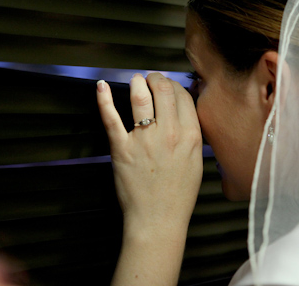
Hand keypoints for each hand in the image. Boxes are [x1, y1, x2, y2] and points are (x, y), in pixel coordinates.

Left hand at [96, 73, 202, 231]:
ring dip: (137, 83)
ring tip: (136, 80)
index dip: (175, 85)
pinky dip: (104, 99)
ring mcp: (144, 140)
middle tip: (151, 79)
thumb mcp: (197, 161)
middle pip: (164, 90)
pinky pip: (111, 118)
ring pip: (140, 98)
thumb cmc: (179, 195)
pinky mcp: (121, 149)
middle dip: (157, 78)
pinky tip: (101, 86)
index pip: (183, 96)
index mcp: (191, 136)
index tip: (169, 86)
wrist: (158, 220)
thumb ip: (192, 135)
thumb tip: (185, 114)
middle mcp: (169, 133)